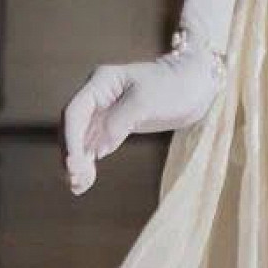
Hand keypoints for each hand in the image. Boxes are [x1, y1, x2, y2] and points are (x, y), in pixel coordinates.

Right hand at [59, 47, 222, 195]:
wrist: (197, 85)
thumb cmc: (174, 86)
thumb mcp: (146, 102)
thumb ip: (118, 123)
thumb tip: (96, 149)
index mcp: (102, 81)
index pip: (75, 111)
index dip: (70, 139)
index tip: (73, 164)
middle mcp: (98, 95)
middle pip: (72, 127)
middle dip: (72, 154)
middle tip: (76, 179)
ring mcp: (104, 111)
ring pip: (80, 140)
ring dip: (77, 163)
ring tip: (80, 186)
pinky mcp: (114, 125)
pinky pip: (93, 146)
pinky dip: (88, 163)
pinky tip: (85, 183)